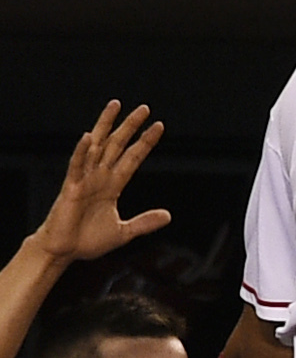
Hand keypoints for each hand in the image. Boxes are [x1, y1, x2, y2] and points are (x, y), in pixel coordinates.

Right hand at [23, 102, 169, 265]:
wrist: (65, 251)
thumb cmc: (88, 240)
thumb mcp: (124, 231)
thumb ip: (145, 222)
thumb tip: (168, 215)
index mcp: (112, 185)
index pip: (133, 158)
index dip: (145, 142)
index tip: (159, 126)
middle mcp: (99, 177)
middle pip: (118, 145)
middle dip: (130, 126)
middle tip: (144, 108)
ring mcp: (85, 179)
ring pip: (97, 147)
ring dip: (106, 126)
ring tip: (115, 106)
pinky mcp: (71, 188)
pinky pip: (77, 166)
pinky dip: (82, 152)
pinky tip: (89, 137)